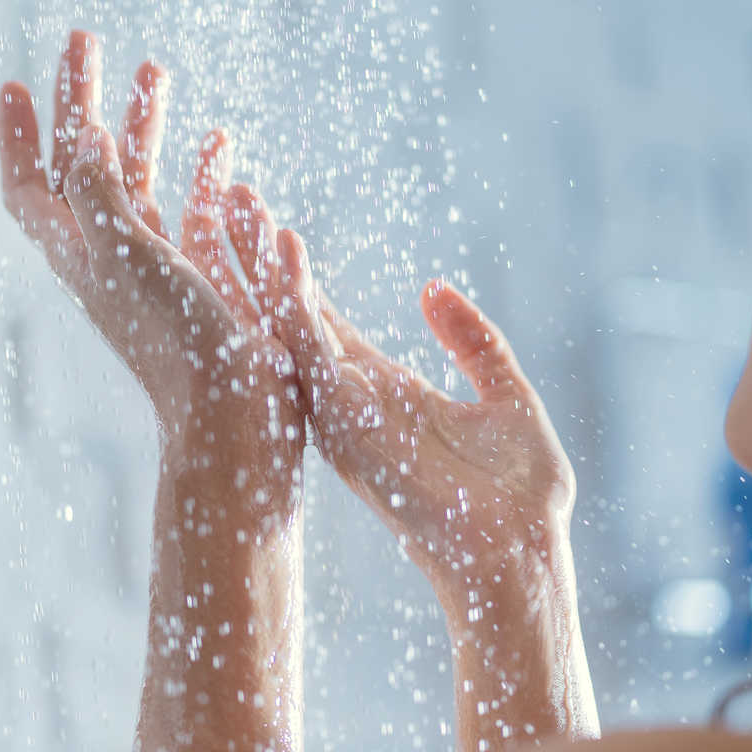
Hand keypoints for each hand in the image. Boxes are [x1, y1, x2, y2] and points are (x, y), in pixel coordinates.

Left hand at [0, 31, 304, 506]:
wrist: (235, 416)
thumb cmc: (178, 341)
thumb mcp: (127, 256)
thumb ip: (100, 192)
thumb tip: (81, 137)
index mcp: (82, 255)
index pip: (30, 187)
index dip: (19, 136)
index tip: (19, 83)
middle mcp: (113, 258)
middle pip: (86, 168)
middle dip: (85, 103)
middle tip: (90, 42)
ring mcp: (159, 269)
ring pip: (141, 183)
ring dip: (143, 127)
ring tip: (158, 73)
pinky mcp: (204, 280)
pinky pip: (195, 211)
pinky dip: (202, 173)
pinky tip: (222, 146)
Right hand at [263, 229, 576, 606]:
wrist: (521, 554)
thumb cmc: (519, 493)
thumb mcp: (506, 395)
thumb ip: (473, 341)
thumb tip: (432, 287)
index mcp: (382, 391)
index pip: (323, 321)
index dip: (294, 273)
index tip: (267, 223)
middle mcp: (352, 400)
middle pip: (292, 316)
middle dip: (258, 259)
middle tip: (230, 197)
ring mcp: (346, 414)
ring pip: (288, 328)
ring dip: (262, 267)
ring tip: (238, 203)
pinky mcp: (351, 427)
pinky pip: (313, 355)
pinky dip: (296, 303)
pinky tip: (286, 251)